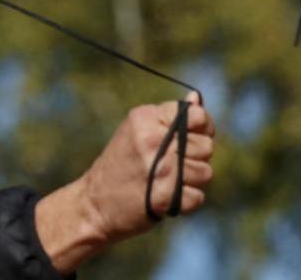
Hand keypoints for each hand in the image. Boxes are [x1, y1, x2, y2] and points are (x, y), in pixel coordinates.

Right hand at [35, 92, 214, 273]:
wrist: (94, 203)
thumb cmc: (121, 165)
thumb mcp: (137, 132)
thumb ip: (168, 118)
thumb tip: (197, 98)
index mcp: (145, 118)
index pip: (198, 116)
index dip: (201, 128)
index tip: (189, 139)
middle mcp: (152, 140)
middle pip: (206, 146)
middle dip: (194, 158)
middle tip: (168, 165)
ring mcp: (160, 169)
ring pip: (206, 172)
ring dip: (190, 181)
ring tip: (165, 181)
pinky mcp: (165, 196)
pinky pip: (198, 197)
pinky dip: (185, 201)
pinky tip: (165, 197)